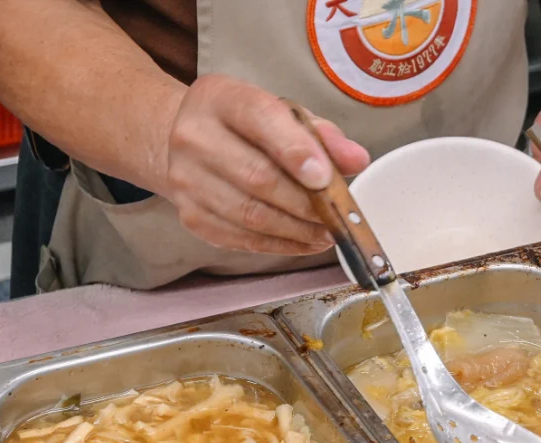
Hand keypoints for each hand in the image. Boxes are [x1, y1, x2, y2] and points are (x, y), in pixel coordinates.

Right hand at [162, 75, 369, 254]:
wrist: (184, 141)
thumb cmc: (245, 126)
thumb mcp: (283, 114)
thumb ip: (322, 134)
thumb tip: (357, 160)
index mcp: (221, 99)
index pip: (259, 119)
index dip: (296, 151)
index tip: (325, 177)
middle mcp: (194, 137)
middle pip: (258, 177)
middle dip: (305, 203)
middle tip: (338, 216)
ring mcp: (186, 180)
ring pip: (250, 215)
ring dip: (297, 230)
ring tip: (327, 233)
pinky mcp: (190, 216)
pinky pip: (241, 239)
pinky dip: (279, 245)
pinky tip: (304, 242)